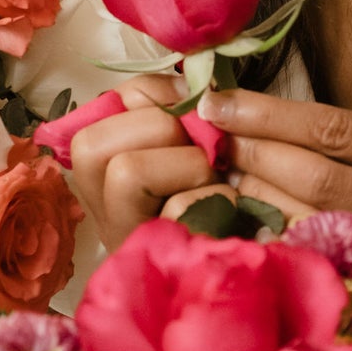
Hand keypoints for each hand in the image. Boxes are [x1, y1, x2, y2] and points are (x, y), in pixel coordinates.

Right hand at [67, 75, 235, 251]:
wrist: (259, 255)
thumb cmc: (233, 192)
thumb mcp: (203, 141)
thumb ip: (185, 111)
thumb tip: (195, 92)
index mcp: (109, 168)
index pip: (100, 109)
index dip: (146, 91)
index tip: (188, 97)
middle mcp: (104, 205)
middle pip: (92, 143)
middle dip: (159, 126)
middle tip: (200, 148)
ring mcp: (124, 236)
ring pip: (125, 171)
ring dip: (187, 163)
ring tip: (213, 178)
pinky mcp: (160, 259)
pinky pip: (178, 209)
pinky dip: (217, 198)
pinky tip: (229, 209)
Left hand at [196, 88, 351, 261]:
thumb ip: (315, 134)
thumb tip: (233, 110)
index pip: (330, 128)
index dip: (266, 114)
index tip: (216, 103)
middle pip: (317, 178)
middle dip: (253, 156)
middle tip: (212, 144)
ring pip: (308, 225)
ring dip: (253, 198)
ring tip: (222, 180)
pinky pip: (310, 266)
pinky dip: (270, 241)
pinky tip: (244, 225)